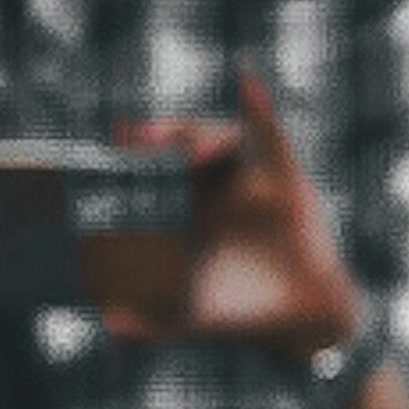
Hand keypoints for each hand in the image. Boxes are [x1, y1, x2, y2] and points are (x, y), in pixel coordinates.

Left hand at [94, 71, 360, 358]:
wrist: (300, 322)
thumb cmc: (243, 312)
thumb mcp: (190, 316)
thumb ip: (150, 323)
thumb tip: (108, 322)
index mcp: (197, 207)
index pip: (165, 165)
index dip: (140, 149)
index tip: (115, 137)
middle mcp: (225, 185)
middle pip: (190, 144)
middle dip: (166, 135)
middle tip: (138, 137)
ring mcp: (258, 180)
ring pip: (226, 139)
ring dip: (203, 135)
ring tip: (185, 149)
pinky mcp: (289, 183)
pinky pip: (274, 140)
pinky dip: (260, 110)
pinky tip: (248, 85)